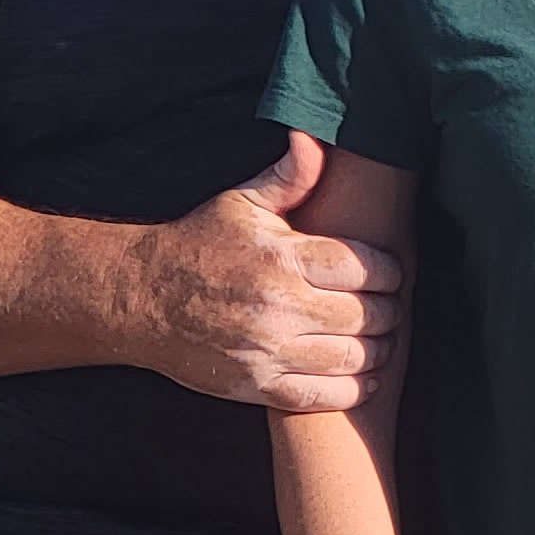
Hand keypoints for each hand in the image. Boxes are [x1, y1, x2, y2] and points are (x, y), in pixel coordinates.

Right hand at [128, 131, 405, 410]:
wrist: (142, 299)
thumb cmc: (200, 244)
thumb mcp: (242, 201)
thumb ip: (289, 175)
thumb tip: (314, 138)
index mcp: (283, 257)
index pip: (364, 267)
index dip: (389, 272)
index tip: (391, 274)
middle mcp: (279, 306)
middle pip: (365, 315)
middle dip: (388, 311)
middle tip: (392, 307)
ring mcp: (268, 350)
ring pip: (352, 357)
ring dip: (378, 350)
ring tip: (382, 340)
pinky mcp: (257, 386)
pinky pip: (324, 396)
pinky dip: (354, 389)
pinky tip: (363, 376)